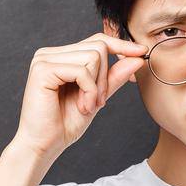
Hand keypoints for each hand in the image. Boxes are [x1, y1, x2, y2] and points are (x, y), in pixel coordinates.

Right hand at [15, 32, 146, 161]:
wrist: (44, 145)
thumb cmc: (65, 124)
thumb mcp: (97, 97)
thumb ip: (114, 77)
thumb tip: (138, 58)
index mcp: (61, 56)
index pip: (96, 40)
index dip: (121, 45)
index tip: (142, 52)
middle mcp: (50, 53)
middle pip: (98, 47)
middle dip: (106, 77)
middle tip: (99, 103)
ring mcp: (45, 59)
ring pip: (93, 57)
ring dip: (97, 87)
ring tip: (88, 106)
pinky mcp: (43, 69)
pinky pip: (82, 71)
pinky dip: (89, 91)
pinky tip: (83, 107)